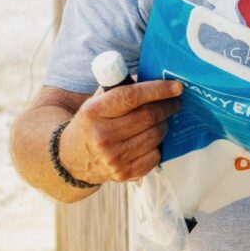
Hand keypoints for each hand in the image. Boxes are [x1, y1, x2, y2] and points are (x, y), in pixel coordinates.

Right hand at [58, 79, 182, 184]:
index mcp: (93, 112)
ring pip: (156, 135)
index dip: (158, 90)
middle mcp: (102, 136)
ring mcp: (114, 157)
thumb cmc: (91, 124)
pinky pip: (156, 155)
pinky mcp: (125, 173)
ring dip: (164, 124)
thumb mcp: (96, 102)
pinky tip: (152, 139)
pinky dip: (158, 145)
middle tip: (174, 102)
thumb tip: (154, 77)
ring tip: (162, 119)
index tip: (177, 86)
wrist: (72, 159)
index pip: (132, 97)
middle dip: (167, 107)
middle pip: (149, 117)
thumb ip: (121, 88)